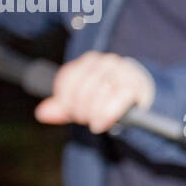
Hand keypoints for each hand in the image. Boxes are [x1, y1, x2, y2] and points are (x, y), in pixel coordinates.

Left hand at [34, 51, 154, 133]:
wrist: (144, 99)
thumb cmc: (110, 99)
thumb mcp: (83, 102)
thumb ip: (63, 107)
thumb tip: (42, 114)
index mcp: (90, 61)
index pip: (69, 76)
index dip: (65, 98)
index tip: (71, 112)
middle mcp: (106, 61)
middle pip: (82, 87)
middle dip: (79, 109)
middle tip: (84, 120)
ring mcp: (122, 71)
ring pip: (98, 93)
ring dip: (92, 113)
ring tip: (94, 123)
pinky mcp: (135, 85)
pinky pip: (115, 100)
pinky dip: (106, 114)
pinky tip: (101, 124)